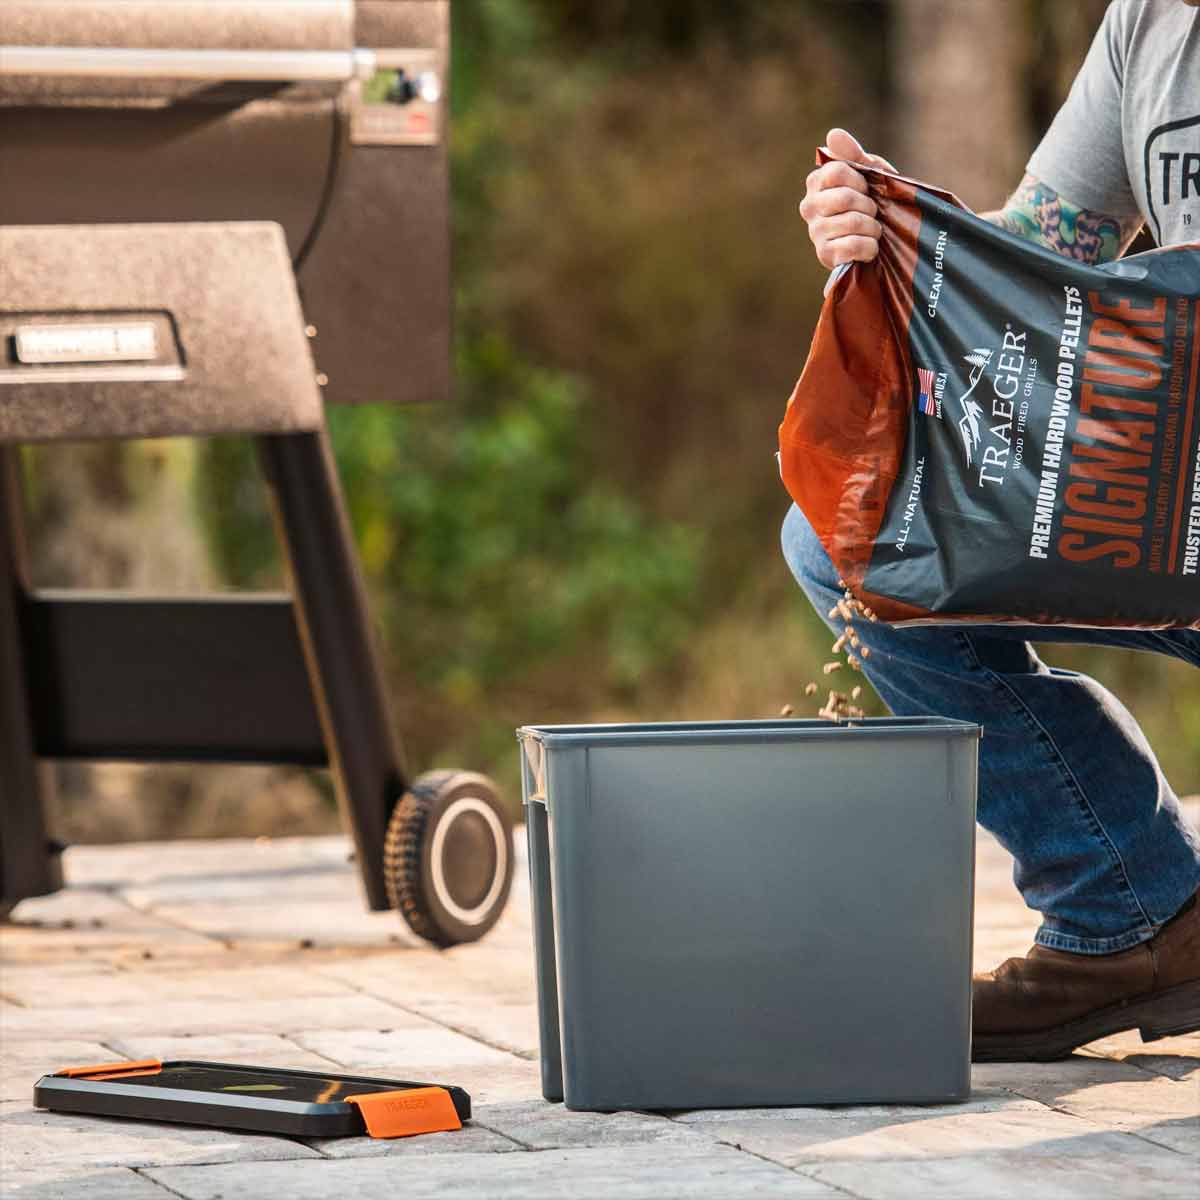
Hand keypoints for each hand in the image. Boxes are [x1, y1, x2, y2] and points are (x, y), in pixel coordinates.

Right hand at [799, 128, 894, 269]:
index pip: (836, 171)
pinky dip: (869, 247)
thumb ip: (854, 155)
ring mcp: (815, 232)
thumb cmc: (874, 202)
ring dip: (873, 227)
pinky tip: (870, 248)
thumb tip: (833, 134)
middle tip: (873, 213)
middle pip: (844, 198)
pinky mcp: (824, 255)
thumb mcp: (870, 175)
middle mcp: (809, 206)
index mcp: (816, 182)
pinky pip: (852, 245)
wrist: (883, 241)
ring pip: (852, 222)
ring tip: (874, 231)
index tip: (866, 189)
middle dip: (869, 206)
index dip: (860, 180)